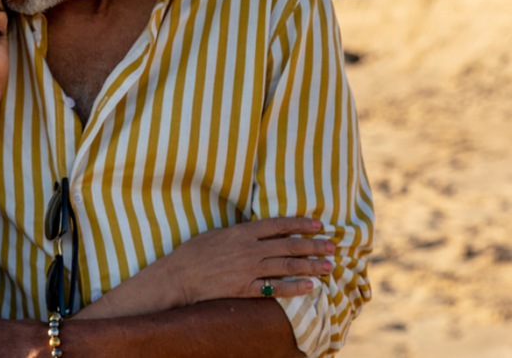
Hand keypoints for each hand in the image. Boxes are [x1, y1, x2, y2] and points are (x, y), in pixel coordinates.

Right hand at [161, 216, 334, 304]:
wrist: (179, 276)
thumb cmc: (194, 252)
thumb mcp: (218, 234)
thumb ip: (241, 233)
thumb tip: (260, 231)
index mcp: (241, 232)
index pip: (278, 225)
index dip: (300, 224)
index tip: (318, 224)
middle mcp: (248, 249)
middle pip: (288, 246)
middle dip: (313, 245)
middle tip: (332, 246)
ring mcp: (247, 270)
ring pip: (286, 266)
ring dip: (310, 266)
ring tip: (328, 266)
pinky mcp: (244, 288)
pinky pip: (273, 288)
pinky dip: (292, 287)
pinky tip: (309, 287)